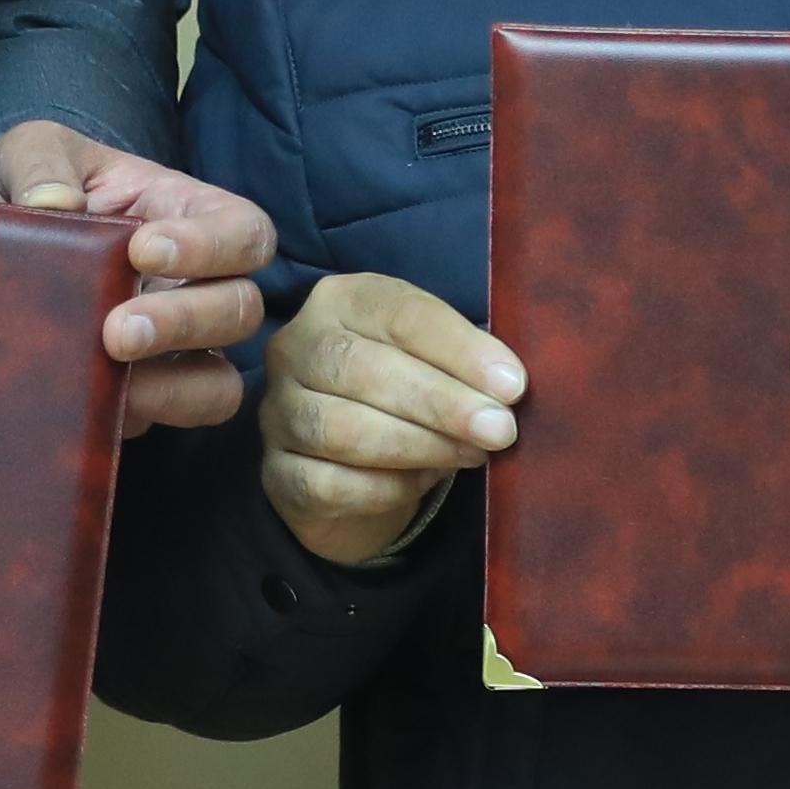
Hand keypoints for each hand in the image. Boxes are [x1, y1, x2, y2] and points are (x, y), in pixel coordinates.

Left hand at [0, 120, 282, 434]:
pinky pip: (165, 420)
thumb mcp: (25, 150)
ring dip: (176, 386)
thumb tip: (55, 206)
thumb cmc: (27, 187)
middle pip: (241, 310)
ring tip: (112, 375)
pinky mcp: (137, 395)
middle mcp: (191, 283)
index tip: (143, 250)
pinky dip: (142, 417)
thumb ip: (39, 164)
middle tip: (116, 330)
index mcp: (181, 213)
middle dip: (186, 322)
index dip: (212, 246)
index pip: (243, 230)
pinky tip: (91, 405)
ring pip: (220, 381)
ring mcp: (170, 348)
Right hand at [255, 270, 521, 567]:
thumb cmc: (405, 397)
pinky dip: (386, 487)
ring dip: (419, 445)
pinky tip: (425, 482)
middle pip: (364, 369)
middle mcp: (297, 348)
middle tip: (500, 430)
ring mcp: (278, 411)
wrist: (352, 469)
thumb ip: (465, 362)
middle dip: (442, 402)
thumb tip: (508, 386)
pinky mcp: (277, 473)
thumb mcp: (434, 360)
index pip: (400, 313)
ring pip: (343, 429)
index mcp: (341, 300)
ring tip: (473, 455)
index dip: (460, 350)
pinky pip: (331, 483)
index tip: (512, 385)